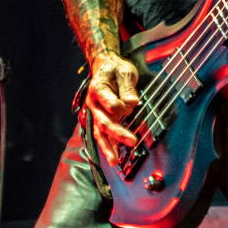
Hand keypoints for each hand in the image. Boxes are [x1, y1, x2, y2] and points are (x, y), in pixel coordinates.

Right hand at [80, 50, 138, 166]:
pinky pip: (102, 134)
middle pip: (103, 122)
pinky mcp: (100, 118)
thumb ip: (127, 87)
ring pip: (99, 132)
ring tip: (114, 161)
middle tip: (132, 141)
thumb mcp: (125, 71)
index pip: (110, 103)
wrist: (104, 66)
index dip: (122, 106)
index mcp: (98, 89)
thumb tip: (132, 103)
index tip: (133, 102)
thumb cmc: (115, 68)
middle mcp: (93, 103)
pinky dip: (108, 145)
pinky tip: (114, 157)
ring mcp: (95, 112)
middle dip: (117, 133)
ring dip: (107, 147)